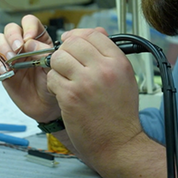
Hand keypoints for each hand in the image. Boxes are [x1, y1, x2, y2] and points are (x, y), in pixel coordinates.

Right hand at [0, 15, 59, 122]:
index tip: (30, 39)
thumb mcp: (53, 67)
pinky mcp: (2, 68)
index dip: (28, 27)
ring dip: (3, 46)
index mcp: (38, 40)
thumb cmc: (52, 84)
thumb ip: (43, 53)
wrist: (46, 106)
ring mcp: (11, 56)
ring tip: (12, 58)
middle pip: (11, 28)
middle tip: (18, 48)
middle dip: (13, 36)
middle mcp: (23, 45)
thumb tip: (30, 43)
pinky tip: (5, 69)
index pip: (30, 22)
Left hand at [46, 28, 142, 167]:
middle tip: (66, 66)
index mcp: (118, 63)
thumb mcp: (125, 79)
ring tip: (64, 80)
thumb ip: (110, 56)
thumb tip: (95, 33)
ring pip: (58, 58)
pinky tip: (62, 93)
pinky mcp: (70, 96)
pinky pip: (52, 78)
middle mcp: (103, 69)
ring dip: (57, 68)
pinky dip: (53, 84)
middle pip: (73, 43)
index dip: (79, 37)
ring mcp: (86, 82)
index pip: (93, 34)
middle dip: (65, 52)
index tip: (72, 45)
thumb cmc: (120, 116)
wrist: (119, 144)